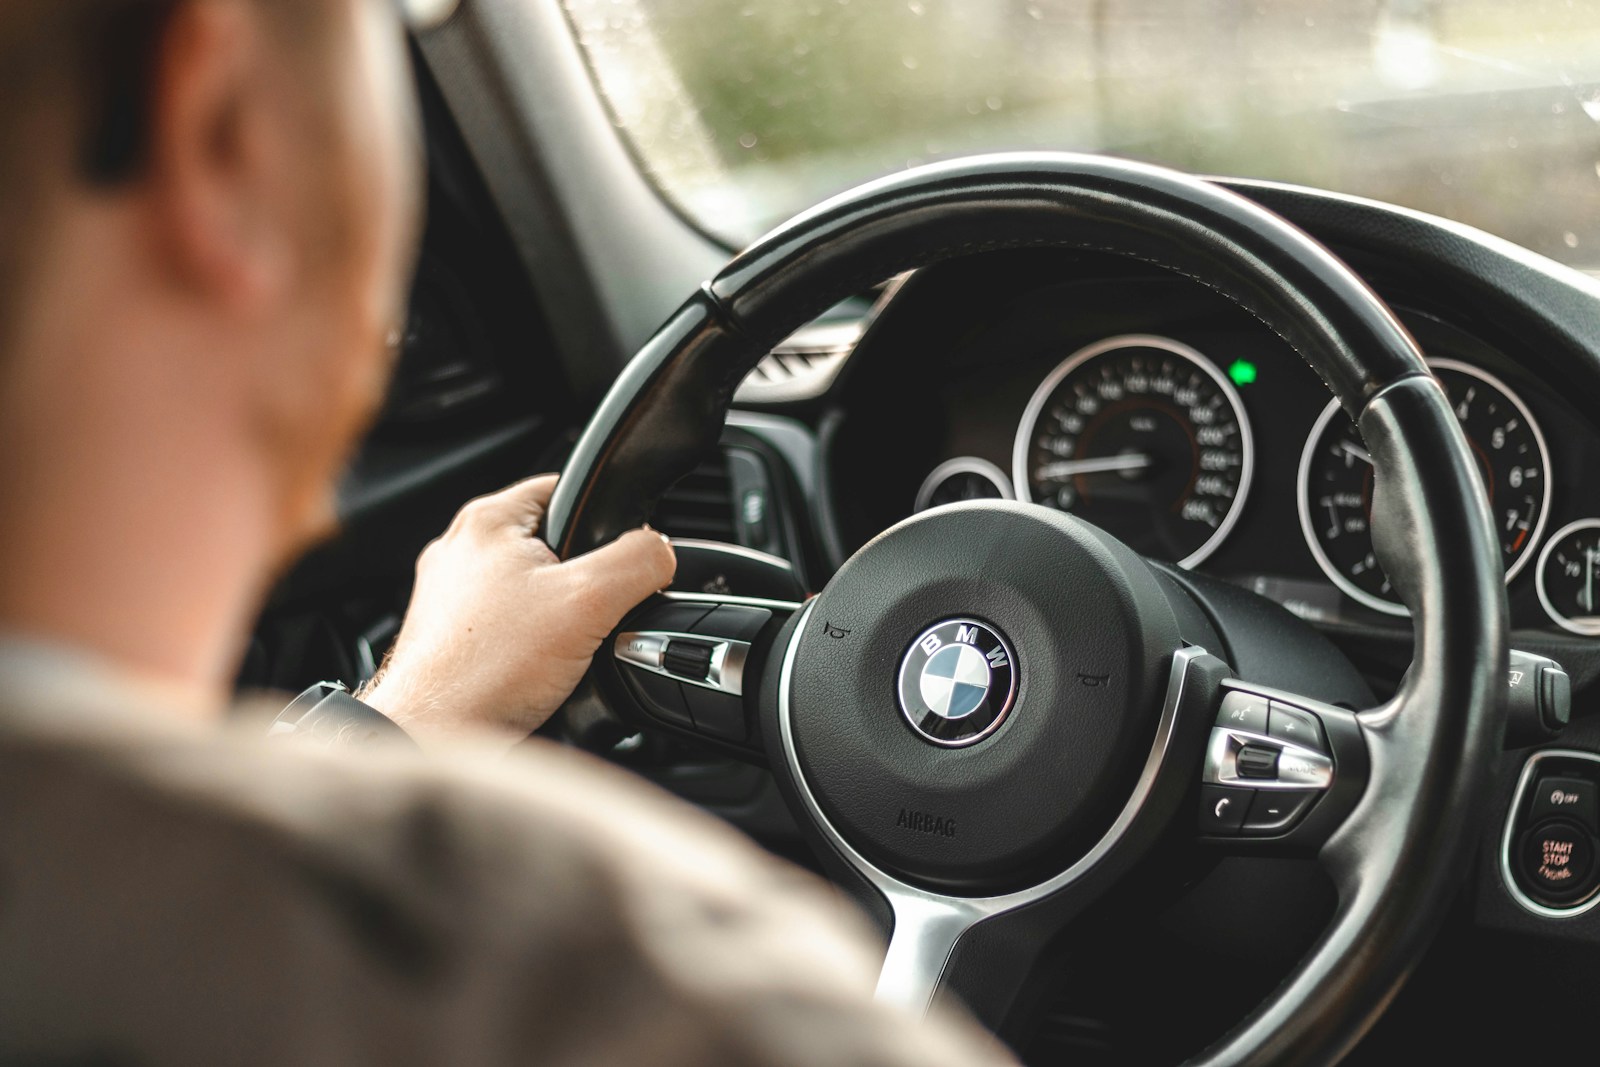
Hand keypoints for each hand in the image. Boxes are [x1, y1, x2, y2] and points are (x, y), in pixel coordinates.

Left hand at [359, 475, 675, 749]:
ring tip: (560, 647)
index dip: (604, 519)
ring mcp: (448, 596)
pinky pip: (507, 626)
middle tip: (591, 614)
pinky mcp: (447, 636)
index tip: (619, 557)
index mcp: (487, 520)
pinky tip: (535, 670)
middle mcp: (459, 551)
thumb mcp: (588, 602)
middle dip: (581, 580)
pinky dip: (527, 645)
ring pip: (529, 589)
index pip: (564, 488)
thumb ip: (637, 562)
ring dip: (555, 616)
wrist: (433, 736)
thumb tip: (660, 551)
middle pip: (551, 545)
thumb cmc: (486, 670)